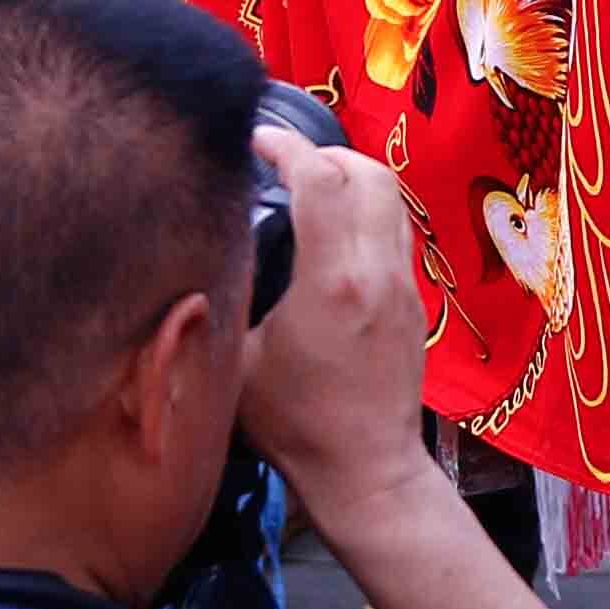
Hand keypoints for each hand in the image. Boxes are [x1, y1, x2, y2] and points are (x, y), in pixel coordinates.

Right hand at [234, 122, 440, 502]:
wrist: (366, 470)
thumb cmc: (295, 425)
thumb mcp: (237, 363)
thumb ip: (222, 303)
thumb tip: (195, 258)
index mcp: (333, 281)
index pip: (320, 181)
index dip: (285, 147)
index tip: (255, 139)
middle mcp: (378, 271)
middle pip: (369, 173)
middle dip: (325, 153)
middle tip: (283, 159)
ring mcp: (404, 285)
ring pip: (392, 198)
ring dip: (352, 177)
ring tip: (308, 185)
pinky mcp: (415, 302)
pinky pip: (396, 231)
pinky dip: (367, 211)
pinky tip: (333, 231)